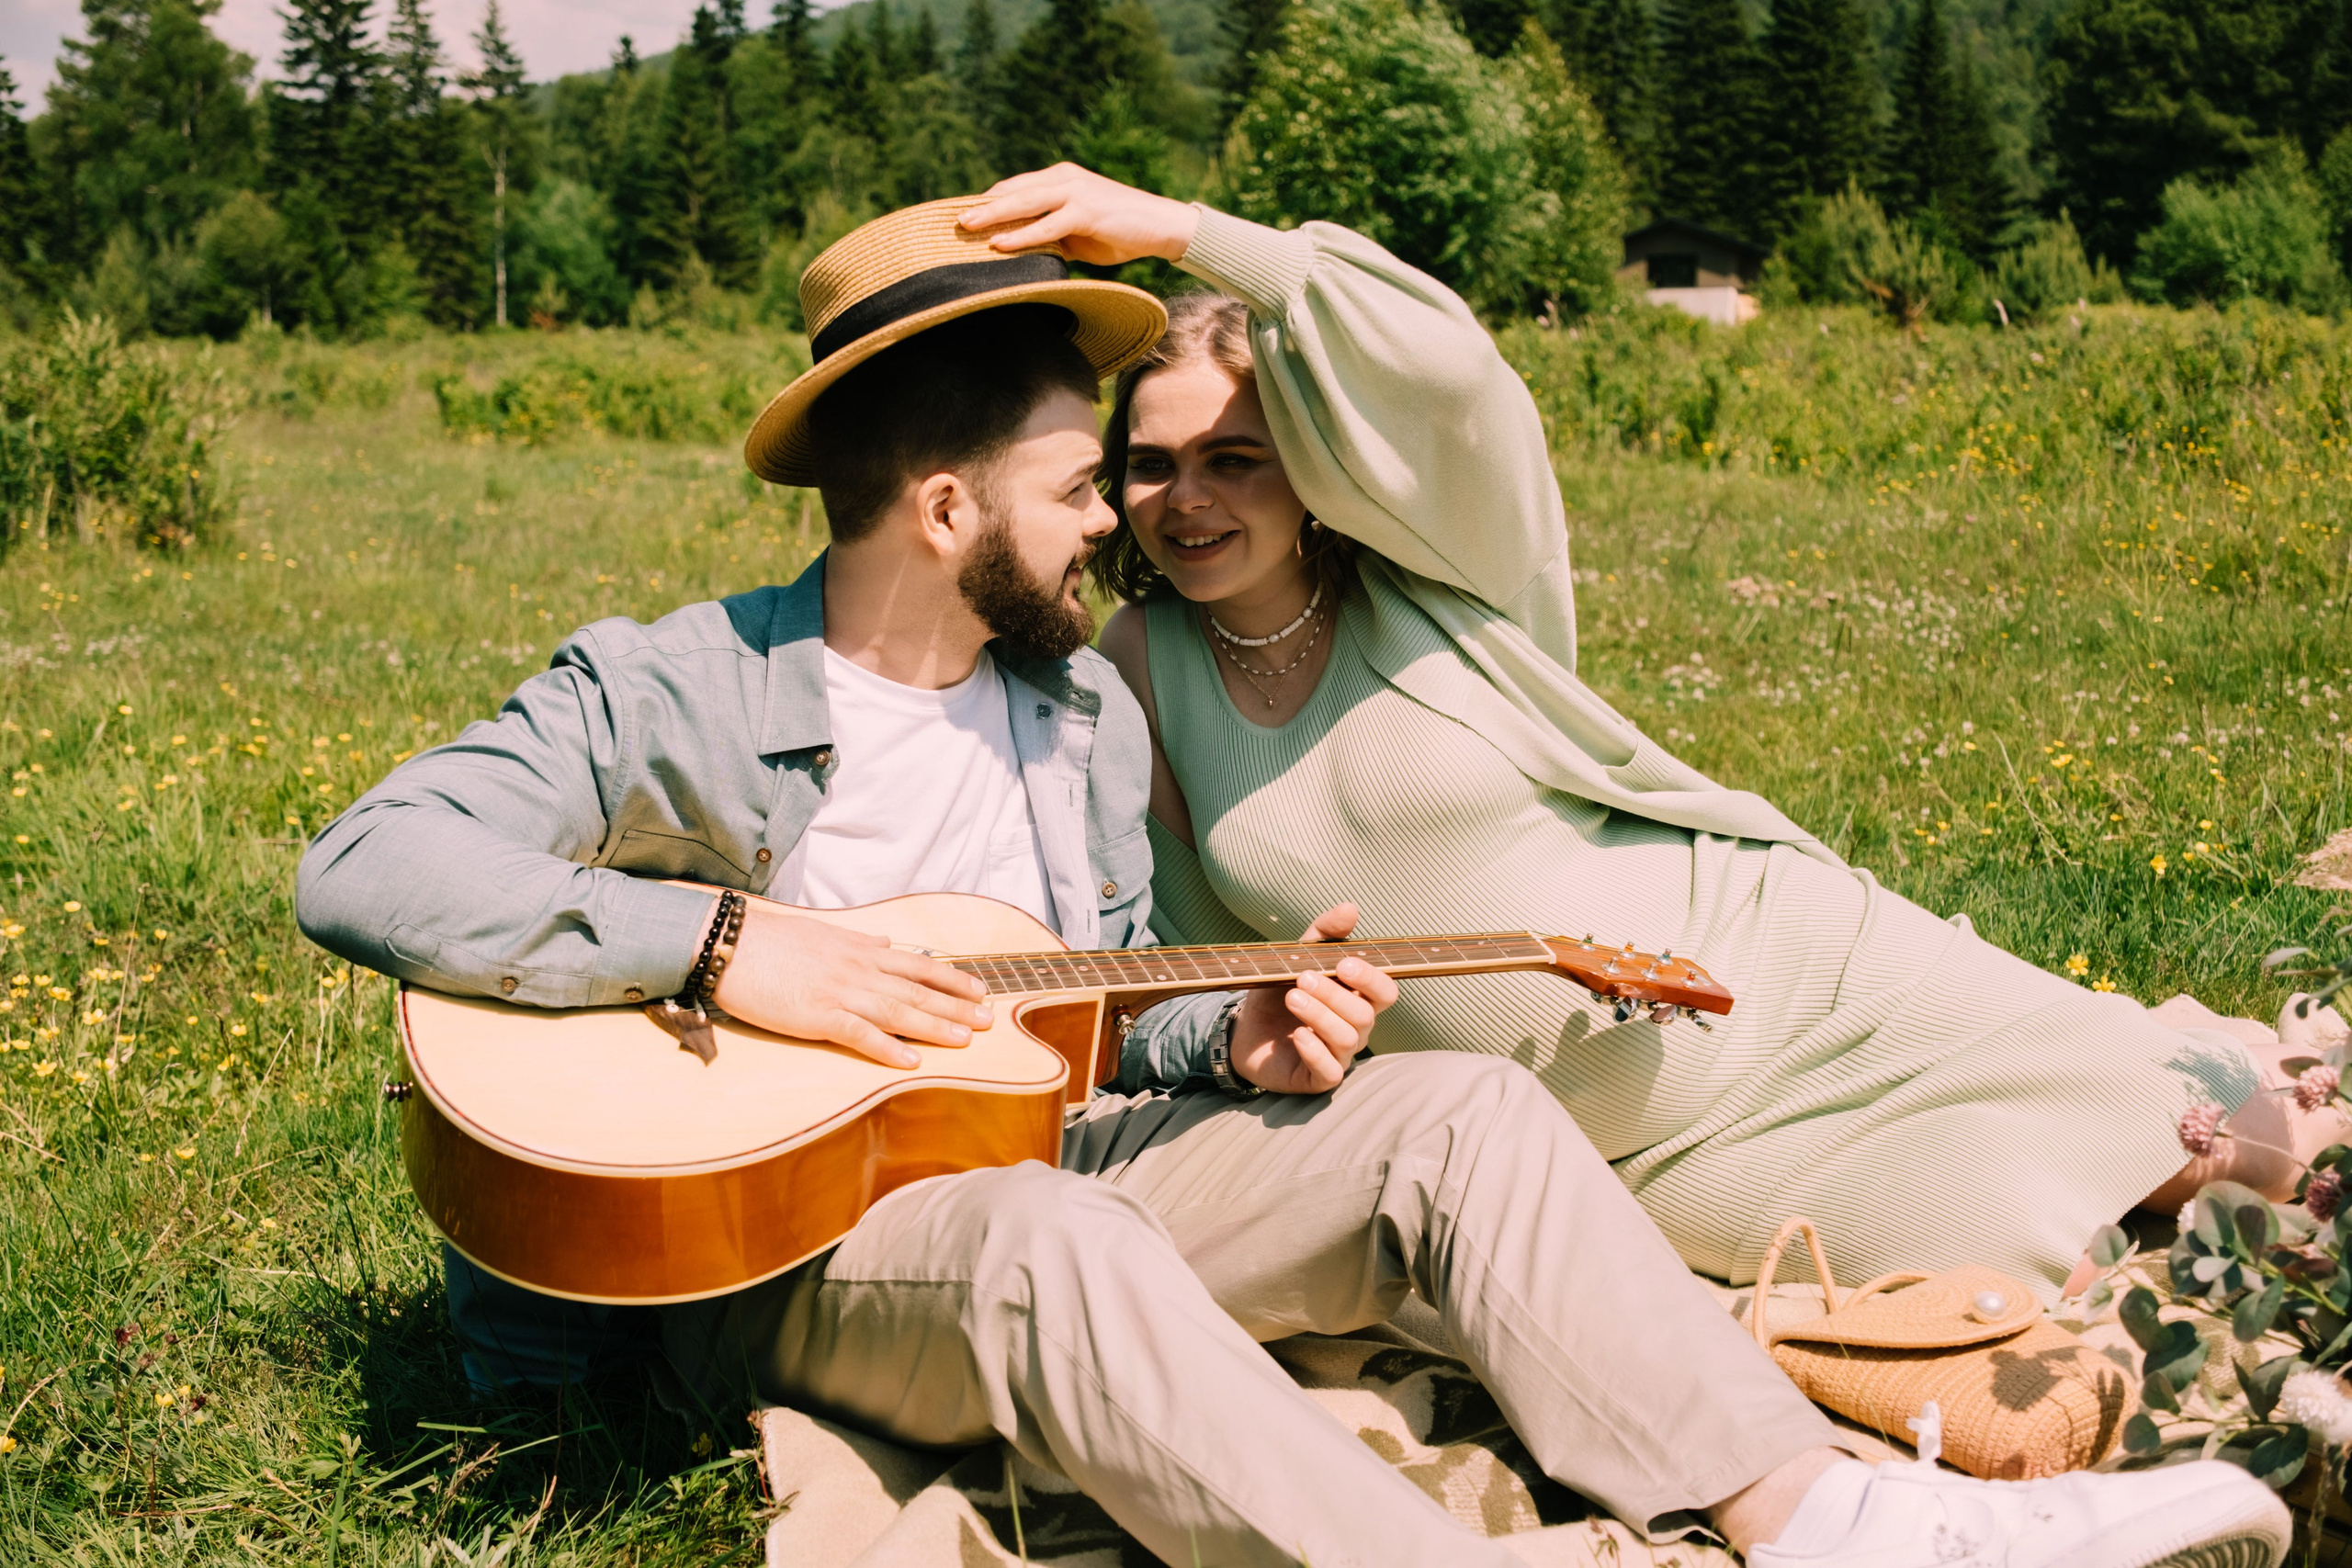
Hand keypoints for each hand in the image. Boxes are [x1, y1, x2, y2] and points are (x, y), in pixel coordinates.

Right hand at [710, 901, 992, 1070]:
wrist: (729, 942)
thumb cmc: (771, 940)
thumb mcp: (823, 933)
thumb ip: (857, 941)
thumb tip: (884, 942)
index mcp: (860, 950)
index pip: (917, 965)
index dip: (951, 978)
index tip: (980, 989)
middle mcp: (858, 970)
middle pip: (917, 990)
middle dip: (956, 1006)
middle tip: (990, 1020)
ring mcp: (839, 992)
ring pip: (898, 1011)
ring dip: (934, 1026)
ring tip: (965, 1039)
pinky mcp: (816, 1014)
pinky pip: (859, 1034)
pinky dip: (887, 1048)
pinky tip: (911, 1062)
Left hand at [960, 164, 1199, 267]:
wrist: (1160, 226)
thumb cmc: (1118, 231)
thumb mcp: (1077, 231)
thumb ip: (1050, 232)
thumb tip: (1021, 250)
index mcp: (1060, 179)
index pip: (1015, 188)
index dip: (988, 201)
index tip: (962, 215)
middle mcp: (1064, 179)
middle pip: (1013, 191)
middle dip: (981, 206)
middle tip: (952, 219)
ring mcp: (1075, 193)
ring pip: (1024, 203)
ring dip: (993, 216)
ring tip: (966, 227)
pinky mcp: (1086, 212)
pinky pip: (1046, 225)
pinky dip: (1021, 235)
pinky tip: (999, 244)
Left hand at [1229, 903, 1398, 1094]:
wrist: (1244, 1031)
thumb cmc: (1278, 993)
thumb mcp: (1296, 957)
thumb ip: (1323, 933)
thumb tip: (1351, 908)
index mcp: (1357, 999)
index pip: (1385, 991)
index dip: (1371, 979)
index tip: (1343, 963)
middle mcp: (1356, 1029)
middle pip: (1364, 1015)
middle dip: (1334, 994)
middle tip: (1302, 978)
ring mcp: (1339, 1055)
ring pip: (1348, 1039)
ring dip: (1320, 1015)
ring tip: (1292, 998)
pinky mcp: (1318, 1078)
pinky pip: (1330, 1071)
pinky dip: (1315, 1050)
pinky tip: (1297, 1035)